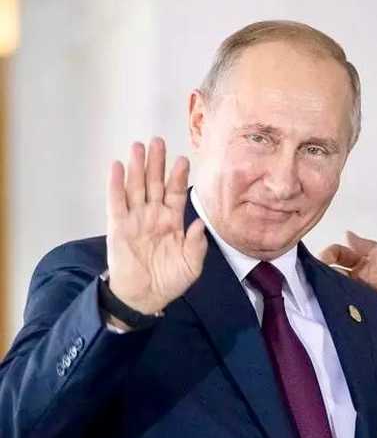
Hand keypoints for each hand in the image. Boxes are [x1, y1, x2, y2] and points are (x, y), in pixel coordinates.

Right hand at [105, 138, 206, 315]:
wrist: (145, 296)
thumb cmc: (170, 280)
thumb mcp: (191, 264)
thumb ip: (196, 244)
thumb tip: (199, 223)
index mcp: (173, 221)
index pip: (176, 193)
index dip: (178, 176)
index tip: (183, 159)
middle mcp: (154, 215)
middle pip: (155, 183)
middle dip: (157, 162)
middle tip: (158, 140)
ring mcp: (135, 219)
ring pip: (136, 187)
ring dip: (137, 167)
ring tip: (139, 145)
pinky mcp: (118, 226)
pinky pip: (116, 202)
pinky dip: (117, 184)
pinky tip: (118, 167)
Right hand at [320, 232, 376, 347]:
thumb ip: (372, 249)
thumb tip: (348, 234)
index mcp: (363, 265)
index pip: (341, 254)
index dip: (332, 253)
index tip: (324, 258)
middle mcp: (352, 279)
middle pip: (331, 268)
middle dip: (321, 267)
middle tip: (314, 272)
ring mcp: (348, 295)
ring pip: (329, 285)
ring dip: (322, 283)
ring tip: (314, 284)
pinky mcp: (345, 311)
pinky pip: (332, 302)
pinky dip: (324, 298)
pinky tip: (319, 297)